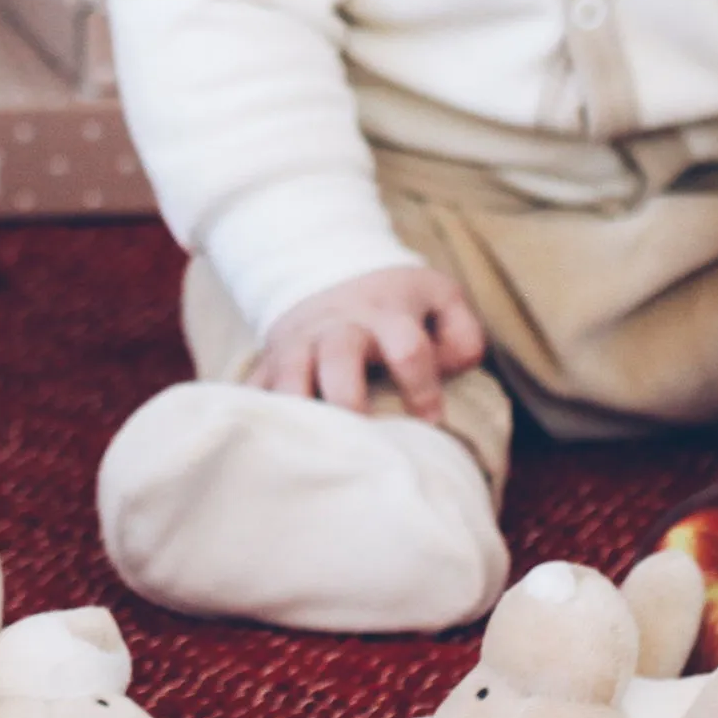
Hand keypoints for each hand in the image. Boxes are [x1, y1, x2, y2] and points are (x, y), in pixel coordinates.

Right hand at [255, 265, 484, 423]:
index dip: (422, 386)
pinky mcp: (269, 361)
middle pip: (340, 356)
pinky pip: (254, 388)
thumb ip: (462, 334)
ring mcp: (298, 342)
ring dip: (299, 407)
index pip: (407, 347)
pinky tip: (265, 443)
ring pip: (290, 372)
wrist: (326, 271)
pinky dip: (257, 413)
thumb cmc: (395, 301)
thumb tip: (453, 369)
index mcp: (386, 313)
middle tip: (364, 437)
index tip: (432, 421)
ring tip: (313, 446)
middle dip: (350, 398)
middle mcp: (338, 326)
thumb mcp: (439, 298)